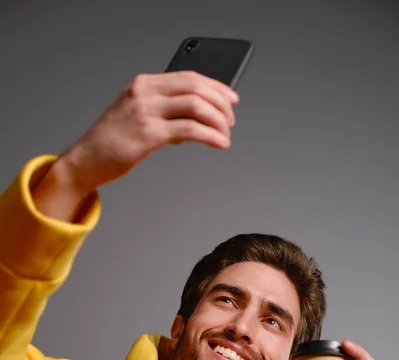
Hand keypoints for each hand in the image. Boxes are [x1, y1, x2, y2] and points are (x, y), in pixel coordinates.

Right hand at [54, 71, 238, 195]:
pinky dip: (210, 136)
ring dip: (218, 120)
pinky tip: (219, 143)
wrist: (86, 160)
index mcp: (144, 84)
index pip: (189, 77)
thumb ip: (165, 115)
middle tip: (230, 121)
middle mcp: (145, 93)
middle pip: (196, 87)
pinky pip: (190, 130)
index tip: (230, 100)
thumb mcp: (137, 117)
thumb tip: (194, 122)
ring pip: (196, 106)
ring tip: (225, 134)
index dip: (215, 87)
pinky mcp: (148, 134)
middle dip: (220, 104)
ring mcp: (146, 111)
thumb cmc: (110, 141)